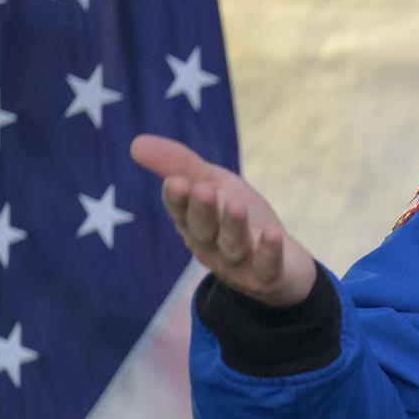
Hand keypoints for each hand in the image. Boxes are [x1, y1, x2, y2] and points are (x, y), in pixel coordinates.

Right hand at [130, 134, 315, 306]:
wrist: (283, 264)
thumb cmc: (240, 217)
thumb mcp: (214, 185)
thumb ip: (181, 166)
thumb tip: (136, 142)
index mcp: (194, 223)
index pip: (181, 211)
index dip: (178, 200)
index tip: (176, 182)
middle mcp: (212, 246)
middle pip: (203, 230)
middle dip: (201, 210)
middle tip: (201, 190)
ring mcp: (239, 263)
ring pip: (232, 246)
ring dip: (233, 226)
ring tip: (236, 205)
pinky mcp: (267, 276)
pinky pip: (266, 267)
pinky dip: (269, 252)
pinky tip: (273, 234)